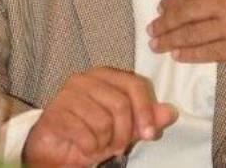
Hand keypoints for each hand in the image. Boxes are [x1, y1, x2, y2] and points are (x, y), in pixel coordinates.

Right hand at [22, 67, 176, 167]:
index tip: (150, 134)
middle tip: (117, 147)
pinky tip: (84, 148)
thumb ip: (145, 119)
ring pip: (103, 121)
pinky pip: (85, 134)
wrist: (54, 149)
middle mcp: (85, 78)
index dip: (145, 111)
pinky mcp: (55, 113)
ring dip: (104, 143)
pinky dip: (89, 148)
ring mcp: (68, 94)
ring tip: (97, 145)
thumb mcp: (124, 129)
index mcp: (104, 75)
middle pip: (120, 104)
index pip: (134, 84)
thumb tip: (171, 112)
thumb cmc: (90, 134)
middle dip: (124, 133)